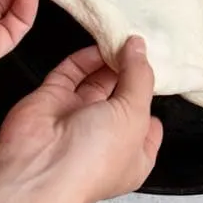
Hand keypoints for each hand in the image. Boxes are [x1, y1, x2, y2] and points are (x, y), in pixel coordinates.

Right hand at [0, 36, 162, 202]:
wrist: (38, 166)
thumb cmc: (94, 156)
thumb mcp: (134, 115)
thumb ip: (140, 77)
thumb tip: (139, 47)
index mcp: (132, 154)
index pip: (150, 124)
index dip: (156, 98)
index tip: (164, 69)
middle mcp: (106, 137)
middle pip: (124, 96)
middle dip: (133, 71)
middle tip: (141, 42)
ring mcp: (77, 118)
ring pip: (98, 82)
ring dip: (110, 60)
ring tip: (123, 36)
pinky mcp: (53, 100)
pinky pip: (72, 73)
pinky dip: (85, 58)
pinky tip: (100, 42)